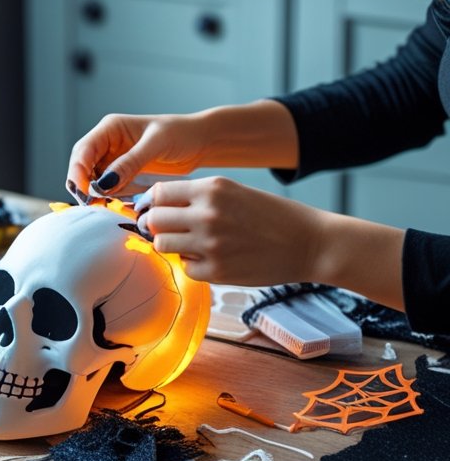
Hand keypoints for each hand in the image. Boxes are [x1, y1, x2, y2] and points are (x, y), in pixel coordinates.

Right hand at [67, 113, 207, 195]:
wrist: (200, 142)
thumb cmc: (181, 134)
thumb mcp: (155, 145)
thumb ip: (130, 163)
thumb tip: (104, 183)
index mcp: (111, 128)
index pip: (83, 150)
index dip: (78, 171)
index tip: (85, 191)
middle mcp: (108, 142)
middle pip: (82, 166)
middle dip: (82, 185)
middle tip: (91, 204)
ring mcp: (114, 159)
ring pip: (92, 179)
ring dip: (94, 193)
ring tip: (103, 207)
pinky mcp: (124, 173)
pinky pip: (107, 187)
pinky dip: (107, 197)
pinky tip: (114, 205)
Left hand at [143, 177, 326, 285]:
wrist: (308, 242)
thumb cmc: (272, 215)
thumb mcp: (234, 191)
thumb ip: (198, 196)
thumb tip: (157, 204)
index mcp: (212, 188)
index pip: (159, 193)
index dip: (153, 202)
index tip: (155, 209)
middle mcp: (207, 214)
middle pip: (154, 219)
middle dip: (157, 225)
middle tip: (171, 229)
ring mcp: (210, 244)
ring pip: (163, 245)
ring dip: (173, 245)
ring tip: (192, 243)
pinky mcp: (217, 271)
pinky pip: (185, 267)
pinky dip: (194, 264)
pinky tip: (213, 258)